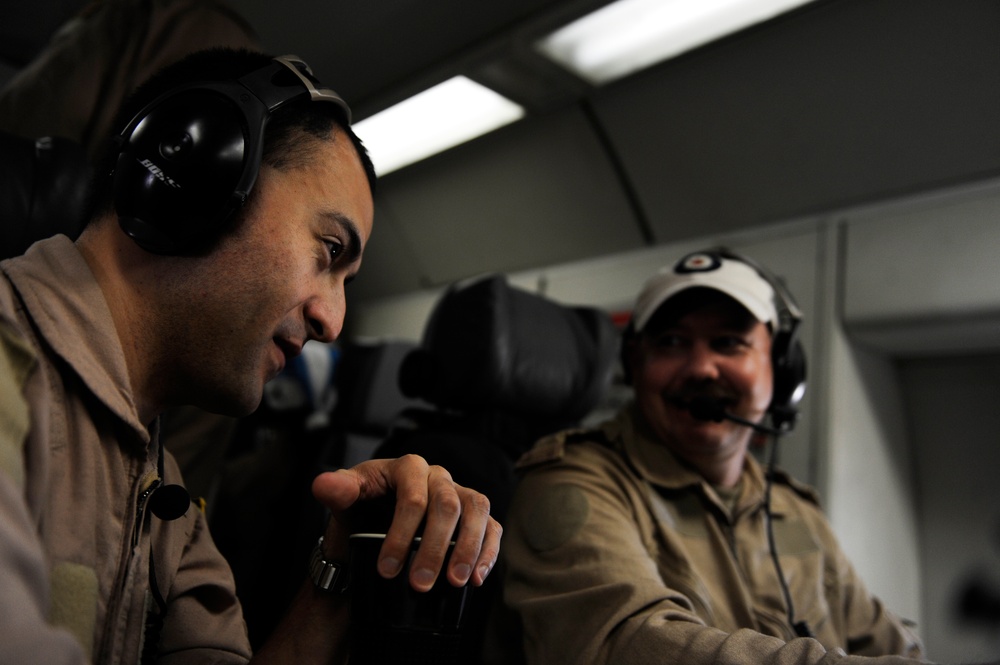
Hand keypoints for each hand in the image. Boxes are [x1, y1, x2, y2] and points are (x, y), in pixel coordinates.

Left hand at [311, 454, 501, 591]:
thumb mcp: (345, 504)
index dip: (401, 534)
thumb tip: (324, 484)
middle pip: (446, 506)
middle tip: (419, 584)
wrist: (372, 531)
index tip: (387, 569)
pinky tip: (476, 578)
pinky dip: (488, 552)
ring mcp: (460, 493)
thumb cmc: (360, 513)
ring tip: (454, 582)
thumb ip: (336, 492)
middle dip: (434, 548)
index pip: (412, 496)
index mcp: (407, 468)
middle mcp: (438, 476)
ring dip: (468, 548)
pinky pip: (492, 527)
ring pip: (476, 511)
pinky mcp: (475, 516)